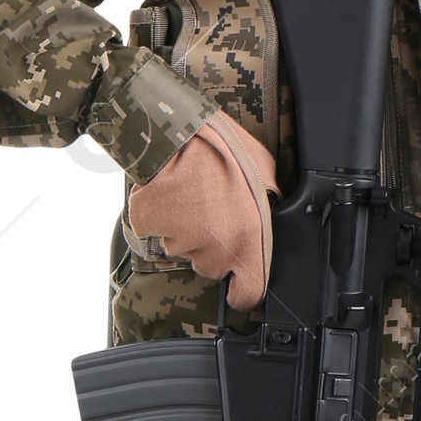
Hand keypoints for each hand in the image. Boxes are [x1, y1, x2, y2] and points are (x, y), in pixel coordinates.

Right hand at [125, 114, 278, 309]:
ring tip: (192, 192)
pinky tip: (169, 191)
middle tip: (213, 209)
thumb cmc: (226, 146)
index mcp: (249, 240)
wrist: (180, 126)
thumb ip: (267, 208)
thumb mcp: (265, 176)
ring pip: (183, 247)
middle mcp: (215, 249)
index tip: (239, 286)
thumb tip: (270, 216)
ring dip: (186, 227)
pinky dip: (158, 215)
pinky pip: (153, 230)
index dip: (243, 292)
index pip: (248, 293)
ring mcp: (179, 240)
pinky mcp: (150, 226)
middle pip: (211, 266)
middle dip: (213, 245)